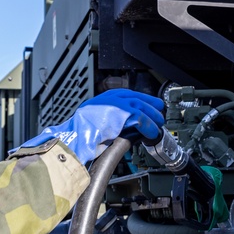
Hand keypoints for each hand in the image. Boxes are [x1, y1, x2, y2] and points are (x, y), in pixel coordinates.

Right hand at [20, 89, 164, 163]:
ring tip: (158, 128)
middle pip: (138, 98)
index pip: (127, 95)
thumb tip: (124, 126)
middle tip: (159, 115)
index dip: (141, 101)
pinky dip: (149, 127)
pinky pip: (142, 118)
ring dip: (153, 119)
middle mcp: (109, 98)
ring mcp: (116, 104)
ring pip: (142, 108)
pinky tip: (152, 134)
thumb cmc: (80, 136)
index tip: (149, 105)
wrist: (75, 139)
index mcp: (102, 99)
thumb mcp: (95, 123)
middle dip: (151, 107)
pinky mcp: (123, 113)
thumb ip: (109, 121)